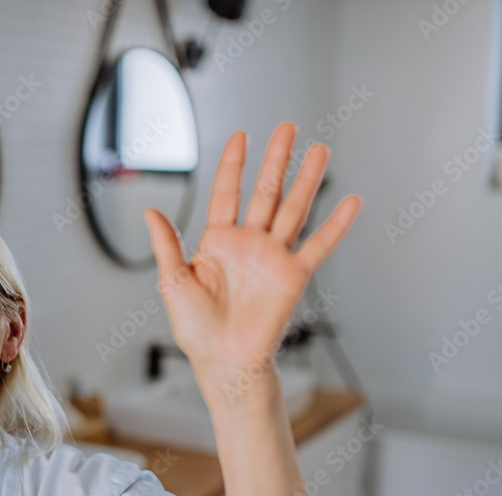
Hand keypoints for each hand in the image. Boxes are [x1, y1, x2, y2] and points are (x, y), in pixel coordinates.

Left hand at [144, 122, 361, 385]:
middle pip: (265, 192)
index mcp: (218, 243)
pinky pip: (318, 245)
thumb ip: (166, 245)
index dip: (233, 165)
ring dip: (307, 180)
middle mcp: (248, 245)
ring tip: (320, 150)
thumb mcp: (173, 282)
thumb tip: (150, 212)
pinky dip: (336, 225)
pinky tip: (351, 202)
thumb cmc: (196, 329)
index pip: (227, 194)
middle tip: (287, 127)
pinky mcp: (293, 276)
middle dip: (276, 159)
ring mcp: (273, 258)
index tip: (241, 136)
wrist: (223, 361)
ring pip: (293, 209)